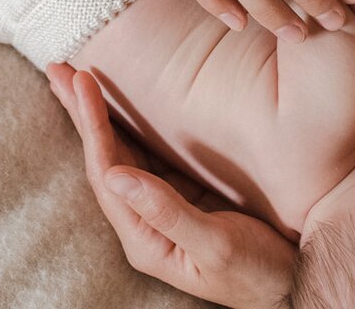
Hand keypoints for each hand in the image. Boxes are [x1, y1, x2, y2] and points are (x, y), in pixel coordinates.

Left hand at [46, 63, 293, 308]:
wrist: (295, 285)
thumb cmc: (259, 272)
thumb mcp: (216, 246)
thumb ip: (167, 212)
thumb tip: (116, 175)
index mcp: (144, 237)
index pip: (107, 169)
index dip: (93, 123)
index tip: (82, 82)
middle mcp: (143, 219)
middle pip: (102, 155)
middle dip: (80, 111)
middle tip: (59, 69)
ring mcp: (159, 204)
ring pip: (119, 149)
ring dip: (97, 113)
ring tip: (74, 78)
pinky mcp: (179, 192)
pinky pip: (143, 149)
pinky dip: (126, 121)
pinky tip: (114, 102)